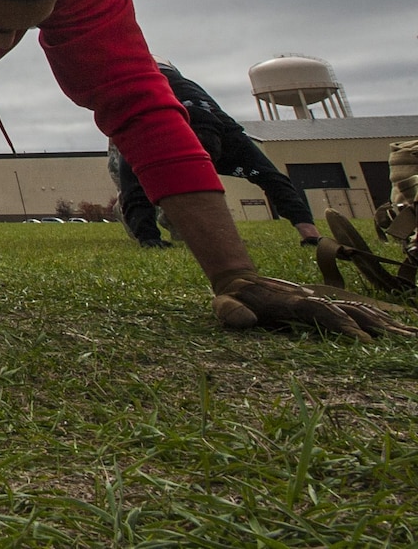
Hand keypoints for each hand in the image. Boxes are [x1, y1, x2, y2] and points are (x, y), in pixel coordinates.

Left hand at [212, 272, 414, 340]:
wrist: (238, 281)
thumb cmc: (231, 298)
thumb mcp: (223, 305)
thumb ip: (230, 312)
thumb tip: (245, 320)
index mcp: (291, 302)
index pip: (323, 312)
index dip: (344, 325)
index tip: (365, 341)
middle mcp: (312, 298)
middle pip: (349, 309)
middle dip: (377, 325)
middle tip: (403, 341)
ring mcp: (319, 300)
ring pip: (357, 309)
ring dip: (384, 322)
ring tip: (409, 336)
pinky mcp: (324, 304)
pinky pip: (354, 310)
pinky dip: (377, 318)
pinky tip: (397, 328)